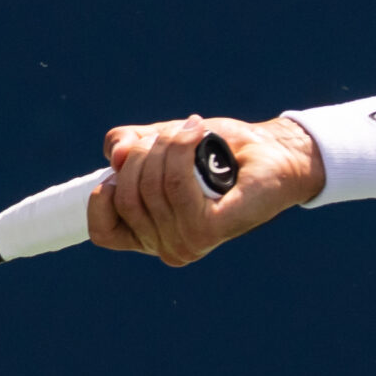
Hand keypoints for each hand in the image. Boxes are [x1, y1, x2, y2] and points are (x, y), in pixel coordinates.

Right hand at [87, 113, 323, 264]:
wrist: (273, 151)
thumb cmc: (219, 150)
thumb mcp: (161, 142)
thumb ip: (128, 147)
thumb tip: (115, 156)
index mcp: (150, 236)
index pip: (103, 230)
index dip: (104, 193)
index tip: (125, 164)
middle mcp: (166, 247)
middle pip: (126, 196)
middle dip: (143, 153)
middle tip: (176, 132)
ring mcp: (188, 242)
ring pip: (152, 186)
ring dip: (168, 145)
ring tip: (192, 129)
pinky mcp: (210, 229)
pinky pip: (176, 185)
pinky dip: (183, 150)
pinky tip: (198, 132)